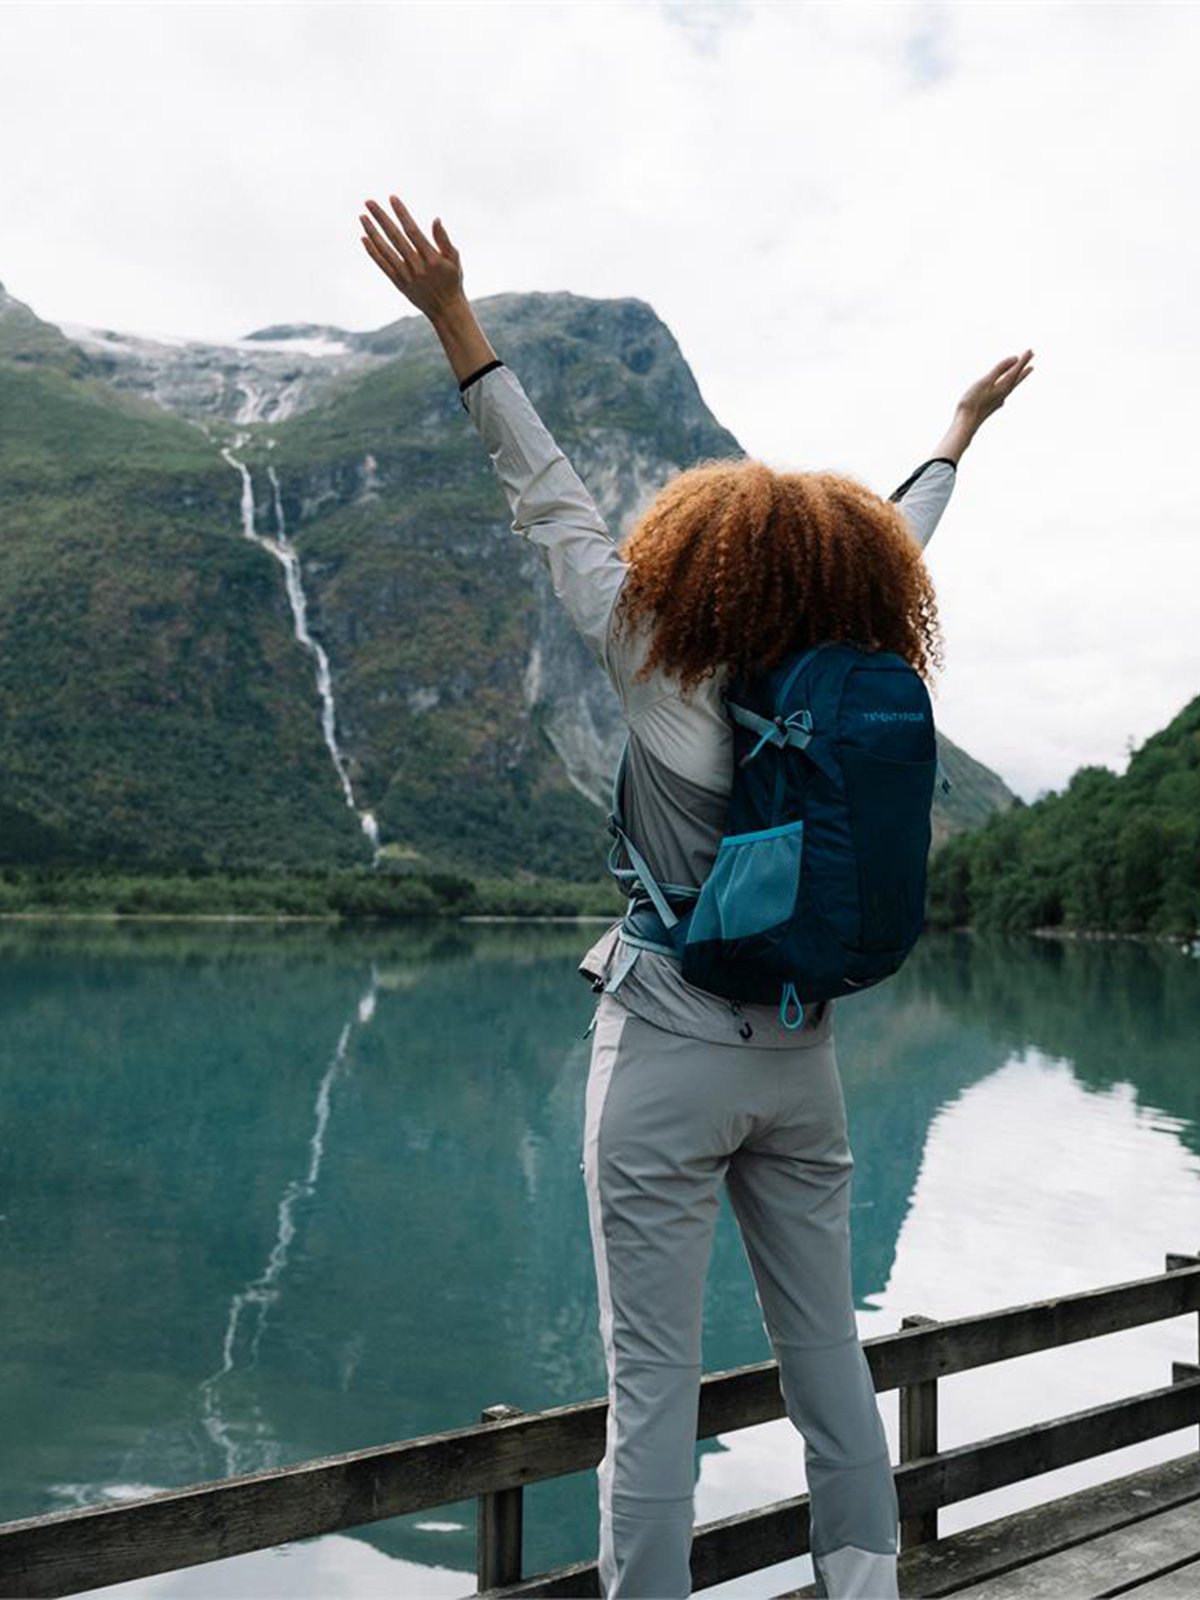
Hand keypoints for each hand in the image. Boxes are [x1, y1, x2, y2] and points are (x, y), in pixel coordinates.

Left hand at [358, 193, 464, 322]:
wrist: (445, 309)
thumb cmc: (452, 280)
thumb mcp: (454, 259)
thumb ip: (444, 239)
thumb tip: (436, 219)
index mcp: (431, 258)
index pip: (412, 231)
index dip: (401, 214)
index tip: (392, 198)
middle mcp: (417, 267)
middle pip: (395, 237)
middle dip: (381, 218)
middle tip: (369, 202)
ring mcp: (406, 276)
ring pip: (385, 250)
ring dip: (372, 232)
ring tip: (363, 217)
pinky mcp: (399, 283)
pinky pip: (383, 265)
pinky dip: (373, 252)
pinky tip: (364, 238)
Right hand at [955, 349, 1034, 429]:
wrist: (966, 424)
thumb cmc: (973, 402)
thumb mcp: (986, 381)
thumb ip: (999, 369)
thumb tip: (1015, 359)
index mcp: (1003, 387)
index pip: (1015, 370)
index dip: (1023, 360)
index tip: (1031, 350)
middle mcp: (1004, 394)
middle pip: (1017, 378)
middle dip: (1024, 367)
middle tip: (1032, 357)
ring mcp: (998, 400)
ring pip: (1012, 385)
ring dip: (1019, 376)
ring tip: (1025, 371)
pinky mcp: (992, 405)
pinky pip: (1005, 391)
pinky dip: (1010, 384)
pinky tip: (1007, 388)